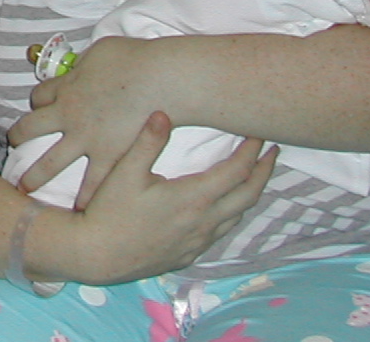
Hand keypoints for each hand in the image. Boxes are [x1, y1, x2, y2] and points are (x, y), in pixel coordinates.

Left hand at [9, 35, 164, 205]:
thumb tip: (81, 68)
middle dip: (18, 136)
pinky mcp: (107, 157)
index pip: (40, 95)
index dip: (38, 101)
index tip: (39, 106)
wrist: (159, 79)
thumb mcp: (99, 51)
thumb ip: (85, 64)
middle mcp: (68, 114)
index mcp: (66, 87)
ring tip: (23, 188)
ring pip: (50, 161)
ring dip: (34, 175)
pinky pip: (91, 182)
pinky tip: (78, 211)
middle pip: (31, 127)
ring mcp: (85, 138)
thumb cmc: (133, 58)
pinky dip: (84, 197)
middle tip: (11, 146)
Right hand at [46, 111, 276, 284]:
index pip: (237, 171)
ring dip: (250, 193)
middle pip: (249, 195)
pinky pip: (221, 231)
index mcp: (194, 198)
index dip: (252, 150)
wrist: (97, 255)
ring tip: (252, 176)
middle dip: (264, 171)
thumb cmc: (109, 211)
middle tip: (273, 152)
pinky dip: (231, 213)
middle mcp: (205, 222)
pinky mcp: (189, 255)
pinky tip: (222, 207)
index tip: (260, 134)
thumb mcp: (125, 171)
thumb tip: (164, 113)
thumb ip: (148, 141)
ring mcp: (199, 242)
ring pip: (237, 216)